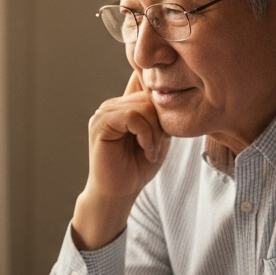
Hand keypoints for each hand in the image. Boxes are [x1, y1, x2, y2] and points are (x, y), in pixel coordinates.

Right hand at [72, 70, 166, 249]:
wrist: (120, 193)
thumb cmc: (139, 167)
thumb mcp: (159, 135)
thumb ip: (161, 114)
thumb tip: (175, 90)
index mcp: (125, 104)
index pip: (145, 81)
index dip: (162, 96)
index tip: (168, 126)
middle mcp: (113, 104)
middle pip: (150, 95)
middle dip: (161, 122)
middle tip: (158, 146)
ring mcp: (104, 112)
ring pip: (143, 106)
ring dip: (154, 131)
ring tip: (151, 151)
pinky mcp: (100, 124)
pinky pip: (132, 116)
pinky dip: (145, 134)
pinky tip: (146, 150)